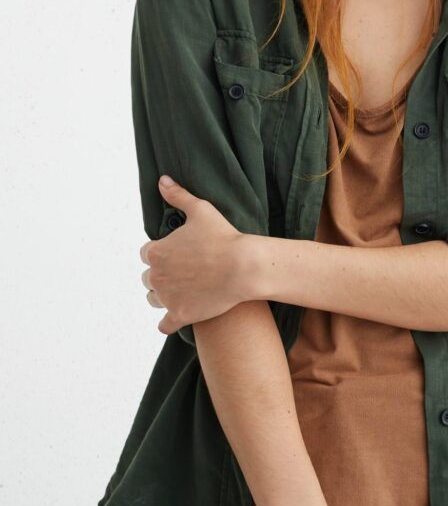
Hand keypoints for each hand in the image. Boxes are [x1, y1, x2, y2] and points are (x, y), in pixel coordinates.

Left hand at [139, 175, 263, 336]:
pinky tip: (176, 317)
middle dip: (161, 273)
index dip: (161, 251)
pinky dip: (168, 322)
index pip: (146, 253)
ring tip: (181, 289)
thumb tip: (162, 181)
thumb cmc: (223, 236)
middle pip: (149, 277)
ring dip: (163, 295)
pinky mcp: (180, 315)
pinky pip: (165, 324)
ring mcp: (167, 298)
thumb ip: (178, 196)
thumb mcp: (200, 210)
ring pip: (154, 298)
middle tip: (182, 270)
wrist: (243, 267)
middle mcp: (156, 276)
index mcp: (156, 252)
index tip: (176, 251)